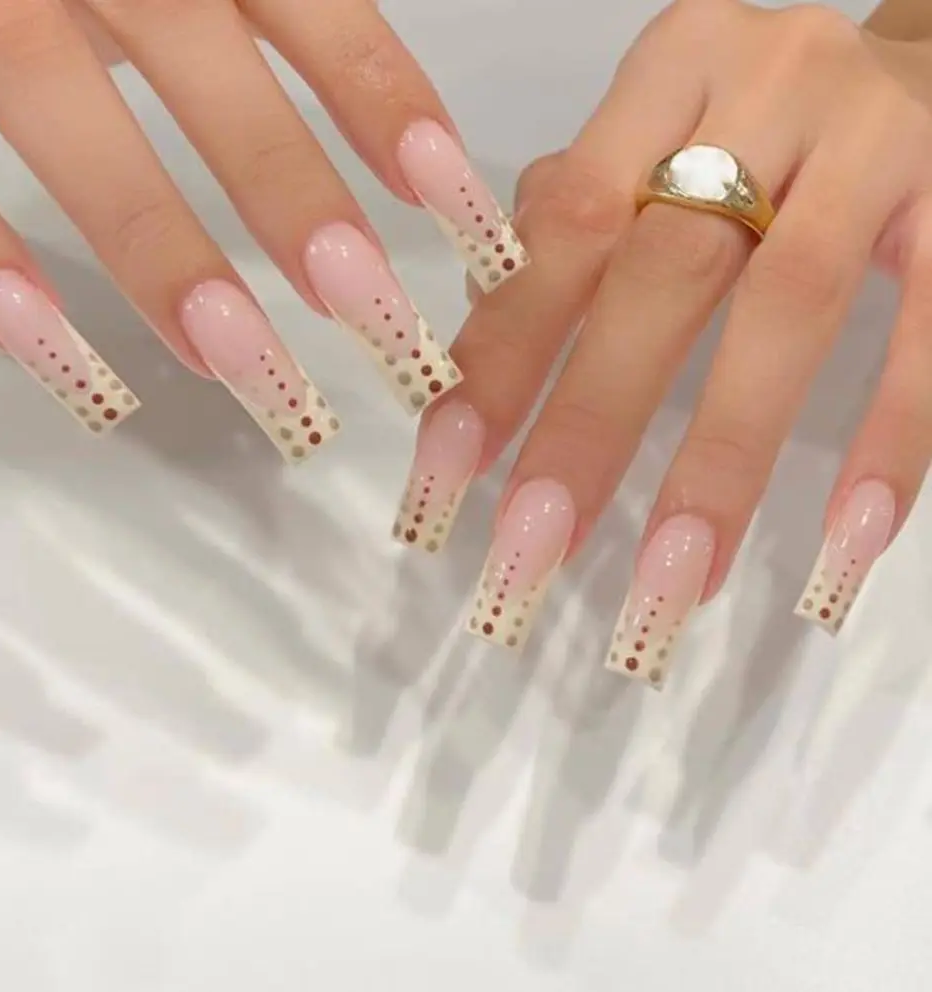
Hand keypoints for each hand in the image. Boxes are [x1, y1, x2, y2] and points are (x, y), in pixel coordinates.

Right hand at [0, 0, 525, 451]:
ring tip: (234, 360)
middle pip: (202, 59)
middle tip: (371, 314)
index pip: (308, 5)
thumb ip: (251, 30)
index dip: (387, 108)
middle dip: (292, 196)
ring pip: (59, 100)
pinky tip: (53, 350)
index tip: (458, 214)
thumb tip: (383, 145)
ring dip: (157, 242)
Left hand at [394, 0, 931, 682]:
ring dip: (722, 462)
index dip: (508, 348)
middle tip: (532, 545)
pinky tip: (843, 543)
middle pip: (666, 272)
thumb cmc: (760, 120)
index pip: (570, 224)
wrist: (924, 62)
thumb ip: (576, 214)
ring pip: (789, 310)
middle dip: (592, 423)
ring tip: (667, 582)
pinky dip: (891, 443)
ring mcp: (878, 147)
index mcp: (671, 72)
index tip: (454, 465)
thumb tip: (484, 328)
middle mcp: (771, 90)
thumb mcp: (660, 131)